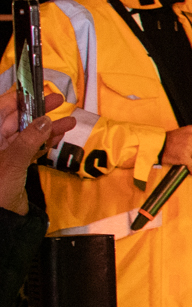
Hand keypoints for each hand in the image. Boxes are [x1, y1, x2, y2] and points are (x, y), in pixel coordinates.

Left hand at [0, 90, 73, 213]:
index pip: (2, 108)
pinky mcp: (17, 164)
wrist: (0, 217)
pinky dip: (46, 142)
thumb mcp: (13, 160)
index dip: (19, 97)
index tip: (36, 89)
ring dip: (48, 128)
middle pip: (18, 119)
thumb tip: (45, 120)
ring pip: (29, 134)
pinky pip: (33, 148)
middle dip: (39, 110)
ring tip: (70, 121)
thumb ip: (29, 139)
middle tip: (59, 100)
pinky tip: (60, 136)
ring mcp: (7, 153)